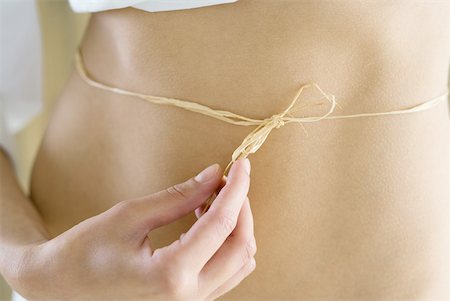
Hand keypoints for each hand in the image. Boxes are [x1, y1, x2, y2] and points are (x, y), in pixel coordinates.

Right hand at [11, 159, 254, 300]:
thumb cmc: (85, 250)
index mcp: (171, 274)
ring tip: (214, 197)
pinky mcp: (188, 299)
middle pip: (240, 247)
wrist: (61, 286)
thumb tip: (214, 175)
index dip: (236, 190)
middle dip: (242, 207)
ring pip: (239, 262)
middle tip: (229, 179)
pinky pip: (226, 271)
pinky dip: (226, 242)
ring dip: (236, 226)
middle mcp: (188, 296)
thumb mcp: (131, 215)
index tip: (242, 164)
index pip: (221, 225)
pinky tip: (207, 219)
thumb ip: (179, 196)